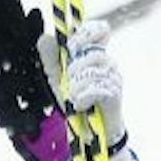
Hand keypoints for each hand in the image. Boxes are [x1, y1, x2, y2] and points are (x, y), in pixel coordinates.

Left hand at [63, 19, 126, 152]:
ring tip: (74, 98)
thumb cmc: (76, 101)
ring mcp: (114, 76)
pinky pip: (96, 88)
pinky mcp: (115, 93)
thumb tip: (45, 37)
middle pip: (92, 52)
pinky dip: (83, 98)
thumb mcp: (58, 78)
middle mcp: (108, 62)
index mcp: (95, 54)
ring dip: (76, 88)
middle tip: (70, 82)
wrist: (89, 131)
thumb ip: (51, 58)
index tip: (72, 46)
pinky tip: (80, 105)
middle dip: (74, 69)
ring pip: (91, 72)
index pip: (101, 30)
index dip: (87, 33)